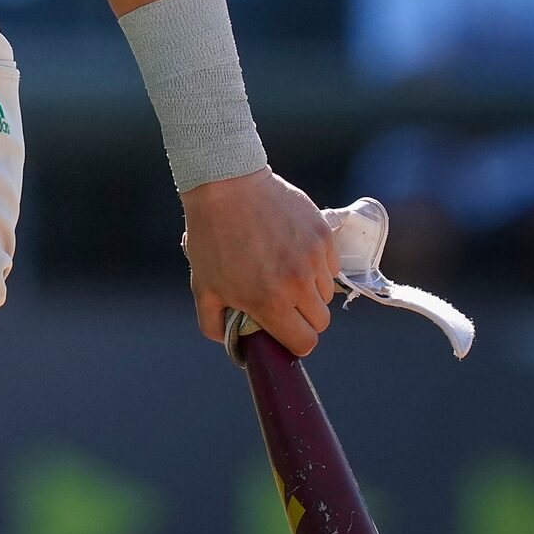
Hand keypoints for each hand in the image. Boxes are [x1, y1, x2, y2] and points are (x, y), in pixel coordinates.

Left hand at [183, 168, 339, 355]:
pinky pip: (331, 266)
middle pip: (320, 321)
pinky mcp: (324, 237)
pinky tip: (290, 249)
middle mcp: (298, 285)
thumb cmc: (211, 237)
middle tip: (281, 300)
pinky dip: (316, 265)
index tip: (285, 331)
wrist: (225, 187)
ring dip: (309, 290)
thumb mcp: (203, 285)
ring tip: (281, 269)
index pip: (305, 343)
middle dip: (302, 318)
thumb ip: (215, 324)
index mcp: (270, 303)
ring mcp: (314, 260)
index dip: (295, 341)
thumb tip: (237, 347)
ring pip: (326, 293)